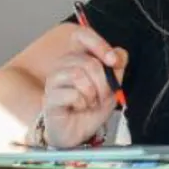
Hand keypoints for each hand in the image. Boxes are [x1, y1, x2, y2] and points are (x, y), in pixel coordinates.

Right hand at [41, 28, 127, 147]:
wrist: (77, 133)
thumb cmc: (90, 109)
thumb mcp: (111, 88)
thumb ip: (116, 70)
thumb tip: (119, 53)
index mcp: (77, 58)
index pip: (81, 35)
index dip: (99, 44)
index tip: (113, 61)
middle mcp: (62, 65)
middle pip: (88, 61)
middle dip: (103, 82)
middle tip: (102, 96)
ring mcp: (53, 81)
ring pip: (78, 74)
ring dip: (92, 93)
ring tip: (90, 102)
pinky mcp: (49, 98)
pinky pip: (72, 94)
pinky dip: (82, 103)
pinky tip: (79, 108)